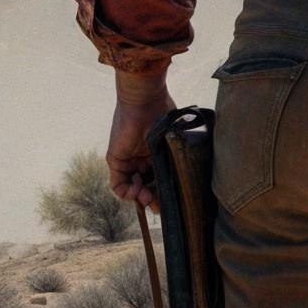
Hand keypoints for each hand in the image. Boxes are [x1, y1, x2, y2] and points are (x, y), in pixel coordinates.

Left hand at [105, 68, 172, 210]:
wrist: (146, 101)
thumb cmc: (163, 112)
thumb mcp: (175, 137)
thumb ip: (181, 152)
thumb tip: (193, 173)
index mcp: (155, 153)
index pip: (158, 178)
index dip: (163, 192)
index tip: (171, 200)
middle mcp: (141, 158)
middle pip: (146, 186)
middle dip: (152, 199)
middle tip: (159, 206)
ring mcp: (127, 160)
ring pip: (132, 188)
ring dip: (140, 197)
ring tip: (148, 196)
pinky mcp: (115, 161)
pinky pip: (117, 185)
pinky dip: (126, 193)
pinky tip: (138, 190)